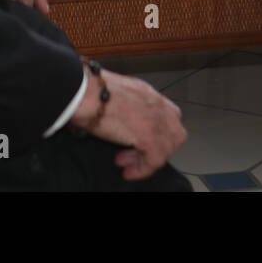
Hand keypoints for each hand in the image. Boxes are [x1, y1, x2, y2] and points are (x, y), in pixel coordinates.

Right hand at [71, 68, 186, 179]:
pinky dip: (143, 170)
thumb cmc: (91, 91)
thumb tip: (120, 118)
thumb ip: (125, 105)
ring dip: (149, 159)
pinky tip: (129, 171)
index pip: (170, 115)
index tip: (143, 141)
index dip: (160, 131)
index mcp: (148, 93)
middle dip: (160, 147)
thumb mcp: (116, 92)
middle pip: (175, 133)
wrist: (86, 93)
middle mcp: (157, 105)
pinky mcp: (149, 136)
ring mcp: (156, 120)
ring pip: (168, 148)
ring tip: (128, 163)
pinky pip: (155, 160)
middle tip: (140, 154)